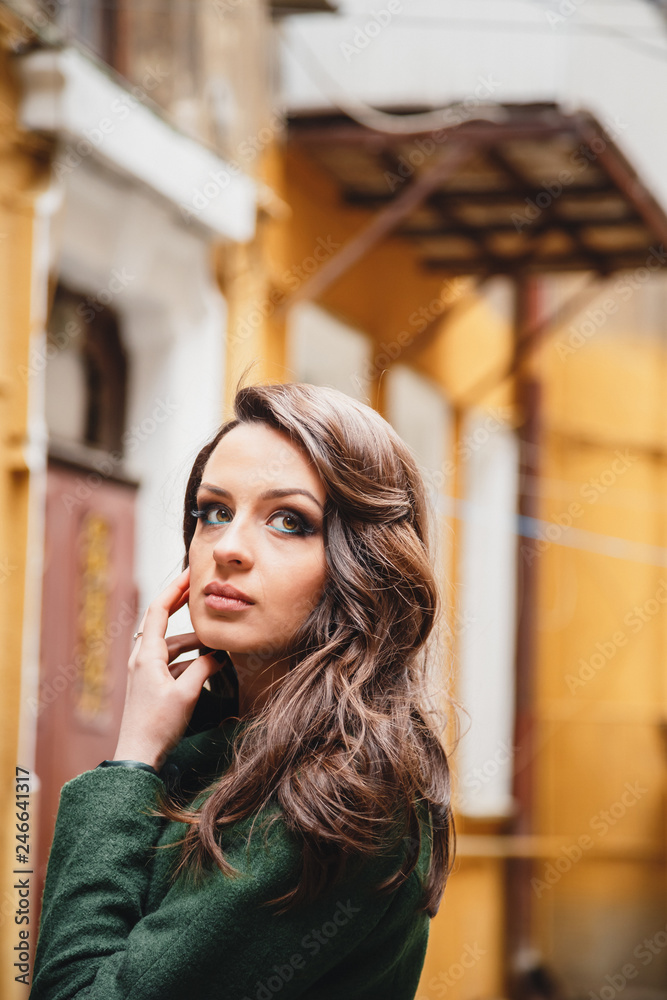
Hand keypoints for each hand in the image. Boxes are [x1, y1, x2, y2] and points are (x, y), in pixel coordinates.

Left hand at [113, 567, 220, 770]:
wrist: (138, 755)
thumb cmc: (158, 725)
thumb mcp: (187, 694)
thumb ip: (204, 668)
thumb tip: (218, 654)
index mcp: (147, 654)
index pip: (158, 609)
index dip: (175, 589)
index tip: (190, 573)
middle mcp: (143, 658)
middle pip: (163, 622)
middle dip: (183, 606)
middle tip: (202, 590)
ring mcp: (146, 671)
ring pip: (172, 645)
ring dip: (193, 640)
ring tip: (217, 636)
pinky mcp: (152, 685)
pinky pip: (172, 662)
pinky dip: (190, 659)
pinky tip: (210, 663)